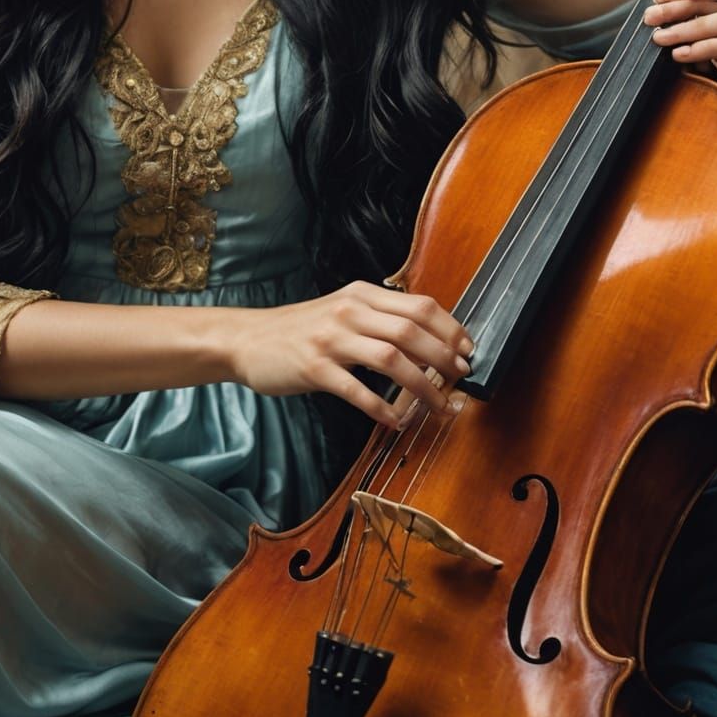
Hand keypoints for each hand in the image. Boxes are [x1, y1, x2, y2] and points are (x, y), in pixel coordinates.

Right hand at [228, 280, 473, 429]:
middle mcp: (349, 311)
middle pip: (412, 331)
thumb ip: (379, 317)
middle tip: (461, 379)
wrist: (248, 339)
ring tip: (439, 406)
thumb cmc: (300, 329)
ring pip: (391, 359)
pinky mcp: (314, 368)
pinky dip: (381, 408)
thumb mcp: (342, 310)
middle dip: (445, 358)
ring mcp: (331, 339)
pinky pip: (357, 391)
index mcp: (361, 295)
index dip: (451, 329)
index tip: (468, 350)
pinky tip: (396, 421)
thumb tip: (429, 339)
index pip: (420, 306)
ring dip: (423, 386)